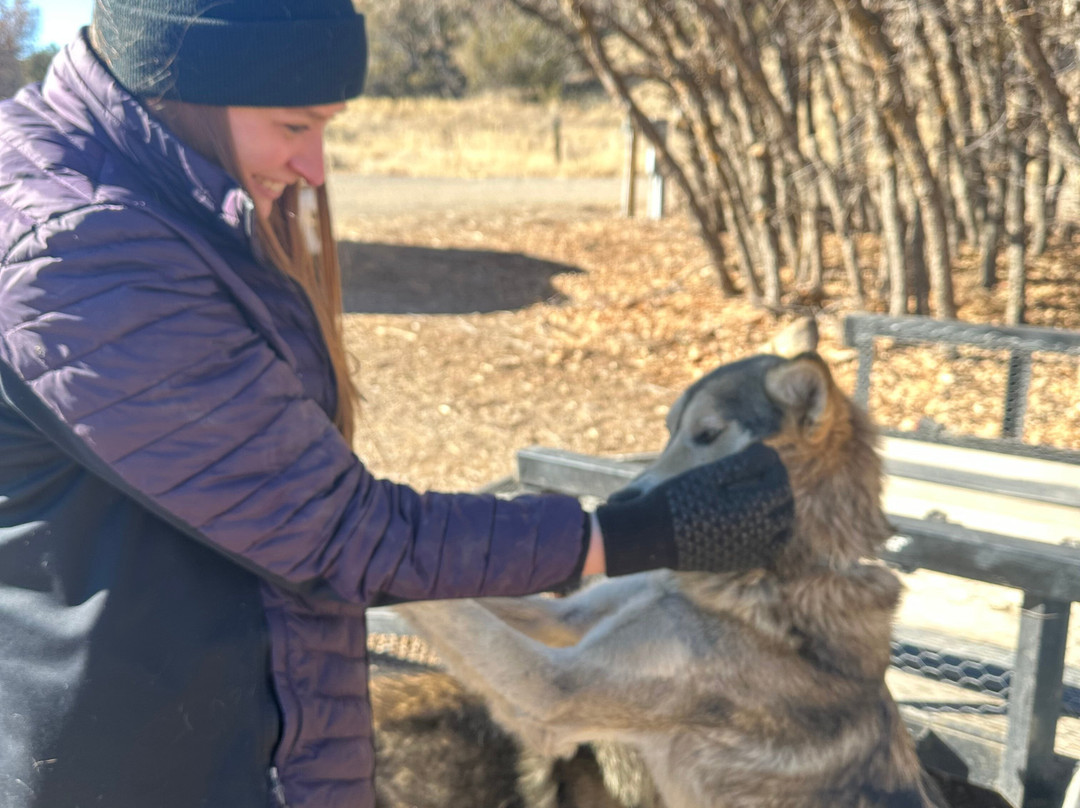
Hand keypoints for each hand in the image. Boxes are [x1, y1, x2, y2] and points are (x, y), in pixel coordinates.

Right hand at [594, 443, 793, 575]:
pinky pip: (768, 551)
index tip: (767, 455)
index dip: (776, 467)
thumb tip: (770, 454)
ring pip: (782, 532)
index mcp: (749, 509)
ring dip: (781, 512)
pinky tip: (759, 523)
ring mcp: (748, 552)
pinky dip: (772, 535)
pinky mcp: (738, 563)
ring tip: (768, 497)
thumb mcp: (709, 475)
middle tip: (768, 473)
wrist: (649, 536)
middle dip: (780, 487)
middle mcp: (754, 534)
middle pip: (785, 508)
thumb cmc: (676, 499)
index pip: (780, 485)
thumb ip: (743, 464)